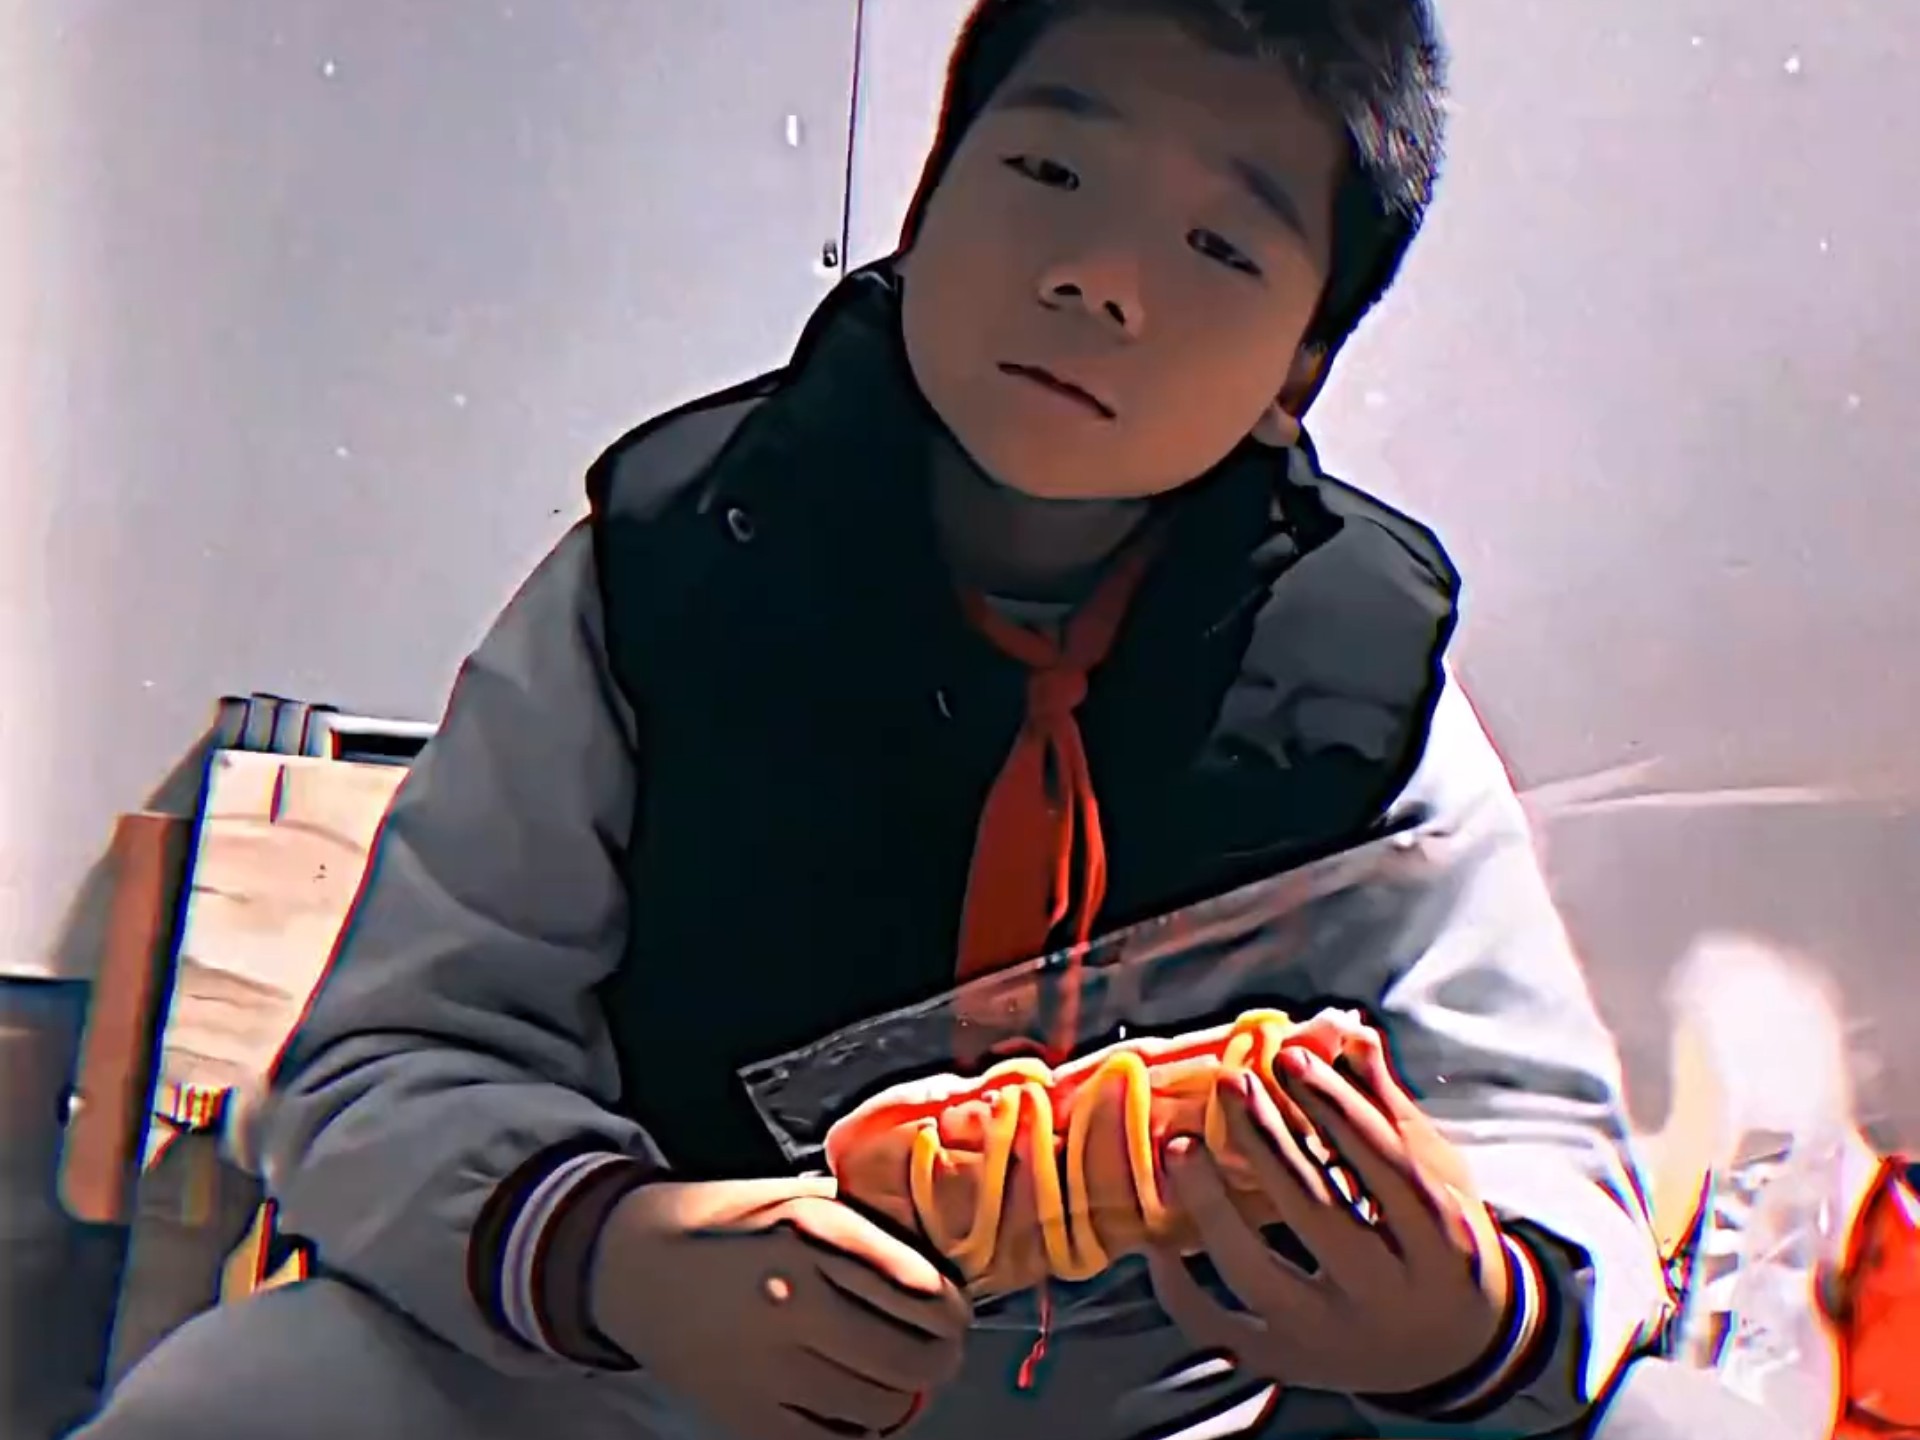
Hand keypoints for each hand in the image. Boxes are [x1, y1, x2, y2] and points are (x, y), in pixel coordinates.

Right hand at [591, 1176, 971, 1438]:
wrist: (631, 1262)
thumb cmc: (723, 1223)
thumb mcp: (796, 1195)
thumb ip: (862, 1225)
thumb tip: (933, 1262)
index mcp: (813, 1234)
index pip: (924, 1289)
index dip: (955, 1308)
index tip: (956, 1310)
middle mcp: (796, 1298)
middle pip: (916, 1357)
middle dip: (942, 1356)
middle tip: (940, 1348)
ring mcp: (772, 1363)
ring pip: (885, 1405)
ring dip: (905, 1394)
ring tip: (899, 1376)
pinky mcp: (748, 1412)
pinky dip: (862, 1430)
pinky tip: (859, 1407)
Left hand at [1146, 1028, 1516, 1399]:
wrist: (1456, 1349)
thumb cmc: (1443, 1242)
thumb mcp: (1437, 1177)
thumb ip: (1388, 1108)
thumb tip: (1349, 1031)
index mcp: (1443, 1246)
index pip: (1385, 1166)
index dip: (1335, 1105)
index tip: (1289, 1054)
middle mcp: (1390, 1299)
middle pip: (1318, 1213)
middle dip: (1267, 1141)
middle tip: (1231, 1082)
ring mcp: (1336, 1340)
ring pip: (1260, 1274)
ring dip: (1212, 1207)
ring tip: (1180, 1145)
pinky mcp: (1290, 1366)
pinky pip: (1221, 1331)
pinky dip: (1180, 1289)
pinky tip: (1157, 1239)